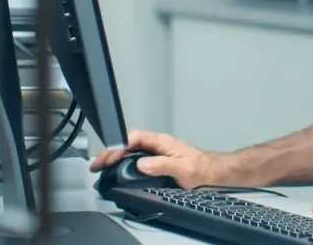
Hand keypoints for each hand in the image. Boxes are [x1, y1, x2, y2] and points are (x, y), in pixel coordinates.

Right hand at [89, 130, 218, 189]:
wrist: (214, 174)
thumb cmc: (202, 169)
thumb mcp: (182, 168)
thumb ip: (161, 164)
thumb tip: (141, 164)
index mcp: (162, 141)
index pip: (134, 137)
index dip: (118, 145)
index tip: (107, 157)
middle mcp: (158, 145)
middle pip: (129, 143)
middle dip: (111, 152)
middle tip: (97, 164)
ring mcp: (157, 153)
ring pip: (131, 151)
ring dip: (115, 158)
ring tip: (101, 168)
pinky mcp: (158, 162)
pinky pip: (136, 160)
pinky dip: (123, 164)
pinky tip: (117, 171)